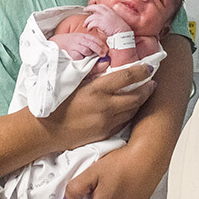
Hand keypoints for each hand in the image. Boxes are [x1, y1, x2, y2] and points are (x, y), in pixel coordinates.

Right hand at [40, 64, 154, 148]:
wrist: (46, 130)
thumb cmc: (56, 104)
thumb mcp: (72, 82)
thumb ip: (92, 73)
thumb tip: (108, 64)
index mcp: (96, 89)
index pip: (127, 77)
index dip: (142, 71)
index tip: (149, 67)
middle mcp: (105, 106)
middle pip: (136, 96)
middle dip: (147, 88)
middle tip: (152, 82)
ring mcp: (107, 122)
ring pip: (133, 110)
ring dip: (141, 101)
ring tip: (144, 93)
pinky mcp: (105, 133)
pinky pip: (124, 122)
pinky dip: (130, 113)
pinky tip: (130, 108)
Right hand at [49, 31, 105, 59]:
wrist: (58, 42)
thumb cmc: (71, 41)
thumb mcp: (81, 38)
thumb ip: (89, 41)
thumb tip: (100, 48)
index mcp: (83, 36)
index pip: (95, 40)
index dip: (102, 45)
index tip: (106, 50)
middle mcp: (79, 40)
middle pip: (92, 45)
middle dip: (99, 50)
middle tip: (103, 55)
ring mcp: (75, 46)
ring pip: (87, 51)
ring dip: (89, 54)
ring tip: (87, 55)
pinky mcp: (70, 52)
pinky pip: (79, 57)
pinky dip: (81, 58)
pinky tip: (79, 57)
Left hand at [83, 4, 131, 36]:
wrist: (123, 33)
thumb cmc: (120, 29)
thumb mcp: (116, 20)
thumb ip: (109, 17)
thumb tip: (103, 19)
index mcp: (111, 11)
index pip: (101, 6)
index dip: (95, 6)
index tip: (91, 8)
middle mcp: (107, 13)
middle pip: (95, 7)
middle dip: (89, 8)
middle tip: (84, 10)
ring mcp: (104, 17)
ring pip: (92, 17)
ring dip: (87, 21)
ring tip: (85, 25)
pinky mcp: (102, 23)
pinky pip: (92, 23)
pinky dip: (89, 26)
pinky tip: (89, 29)